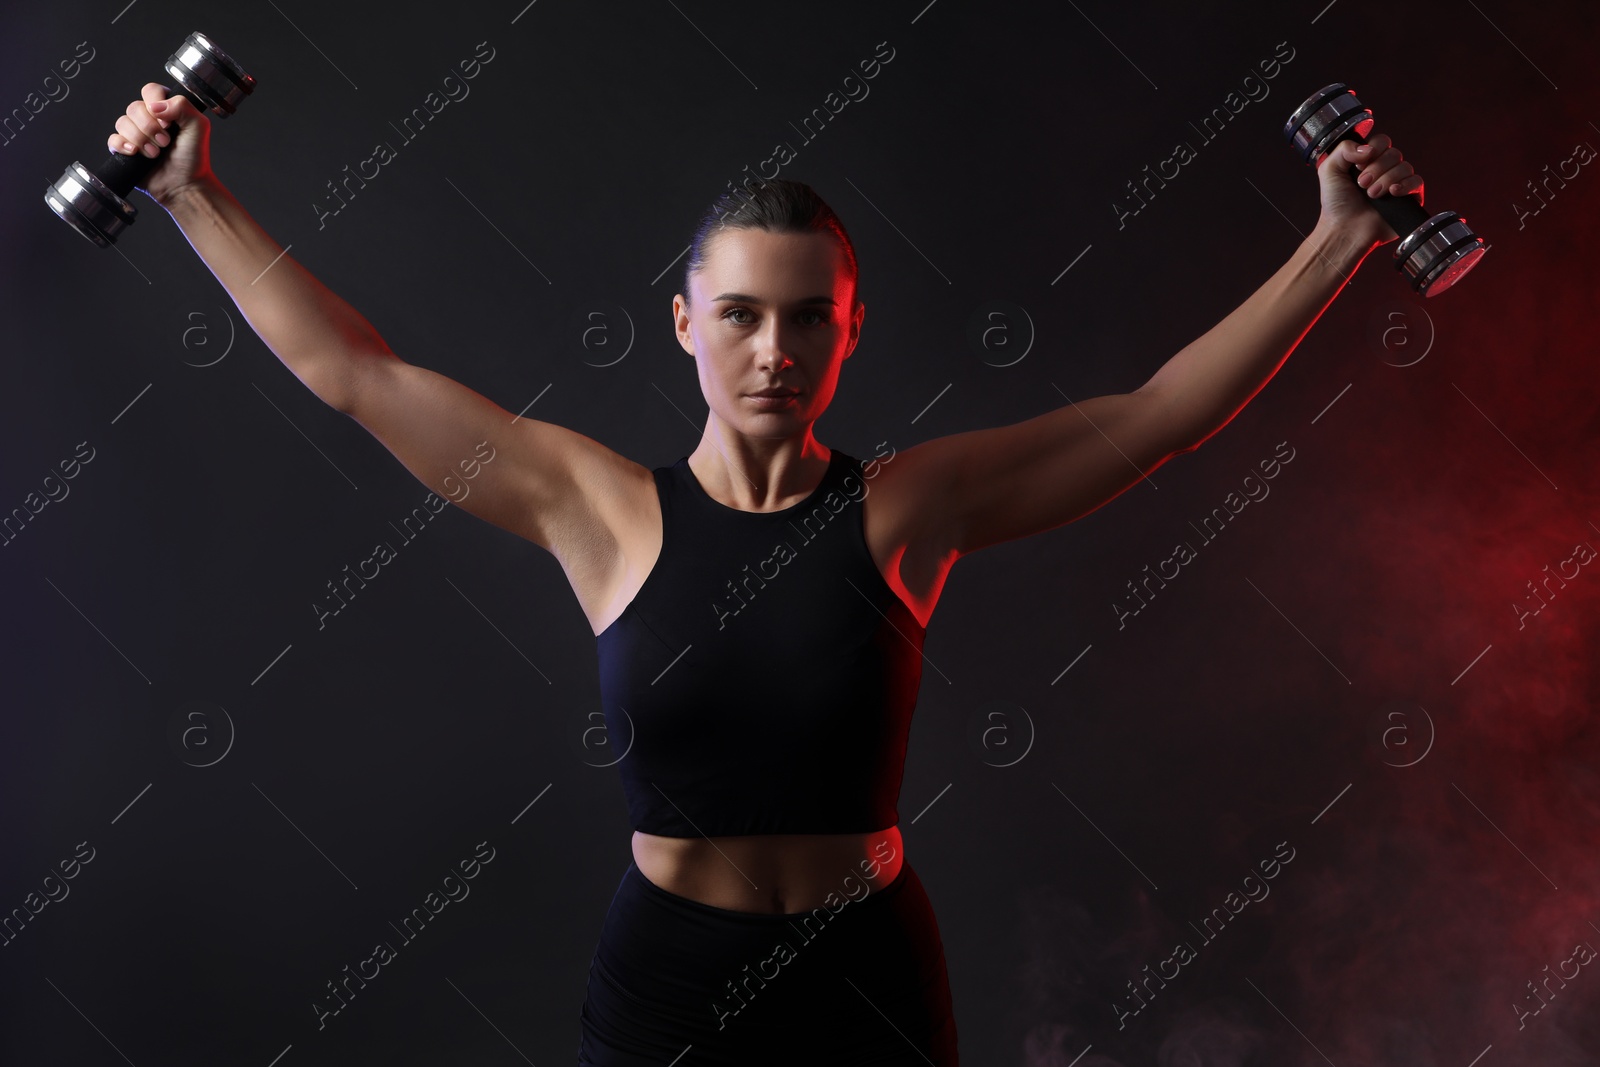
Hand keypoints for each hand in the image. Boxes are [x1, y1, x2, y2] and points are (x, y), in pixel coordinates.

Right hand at [105, 82, 213, 207]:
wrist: (185, 185)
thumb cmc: (193, 157)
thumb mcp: (199, 126)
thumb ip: (183, 106)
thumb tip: (155, 106)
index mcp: (165, 109)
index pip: (151, 90)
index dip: (155, 103)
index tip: (168, 122)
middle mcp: (148, 118)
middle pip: (134, 107)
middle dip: (150, 128)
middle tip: (165, 143)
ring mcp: (135, 133)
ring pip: (122, 123)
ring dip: (141, 140)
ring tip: (155, 154)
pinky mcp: (124, 149)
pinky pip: (113, 139)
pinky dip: (122, 145)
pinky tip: (135, 153)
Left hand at [1313, 130, 1423, 248]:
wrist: (1344, 229)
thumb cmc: (1336, 204)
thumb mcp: (1329, 170)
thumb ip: (1344, 149)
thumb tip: (1369, 147)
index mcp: (1369, 161)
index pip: (1382, 142)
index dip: (1373, 149)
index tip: (1358, 166)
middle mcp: (1385, 170)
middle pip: (1393, 153)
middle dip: (1376, 168)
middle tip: (1362, 184)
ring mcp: (1398, 183)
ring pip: (1405, 167)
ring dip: (1386, 179)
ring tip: (1372, 195)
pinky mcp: (1409, 198)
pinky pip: (1417, 182)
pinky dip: (1405, 185)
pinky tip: (1393, 192)